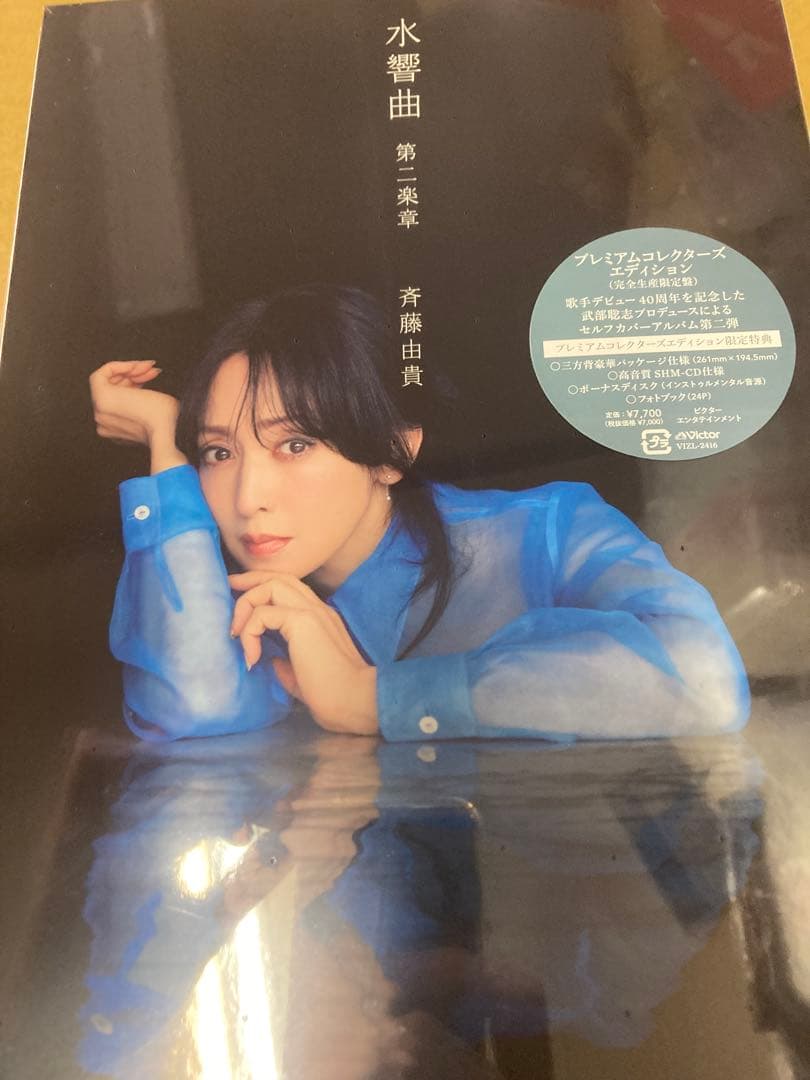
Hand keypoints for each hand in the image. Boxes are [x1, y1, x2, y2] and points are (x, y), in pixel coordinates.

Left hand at [89, 360, 185, 472]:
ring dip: (135, 382)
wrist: (173, 436)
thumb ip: (116, 375)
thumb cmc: (159, 413)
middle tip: (149, 369)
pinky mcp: (122, 433)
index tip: (139, 365)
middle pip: (111, 385)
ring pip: (117, 395)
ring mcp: (110, 427)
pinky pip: (121, 409)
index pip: (102, 374)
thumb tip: (122, 372)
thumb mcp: (136, 382)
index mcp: (101, 402)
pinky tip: (147, 392)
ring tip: (152, 376)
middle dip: (132, 373)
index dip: (123, 365)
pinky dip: (133, 398)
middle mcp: (101, 416)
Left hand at [229, 571, 378, 734]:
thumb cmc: (333, 695)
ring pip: (270, 586)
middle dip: (250, 580)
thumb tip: (270, 661)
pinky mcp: (303, 622)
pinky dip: (249, 632)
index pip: (289, 588)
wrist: (354, 700)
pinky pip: (264, 613)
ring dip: (246, 605)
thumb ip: (287, 663)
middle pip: (279, 577)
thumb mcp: (302, 675)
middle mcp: (317, 609)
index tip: (240, 594)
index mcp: (319, 618)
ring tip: (236, 634)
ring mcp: (311, 612)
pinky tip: (251, 657)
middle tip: (229, 587)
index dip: (263, 586)